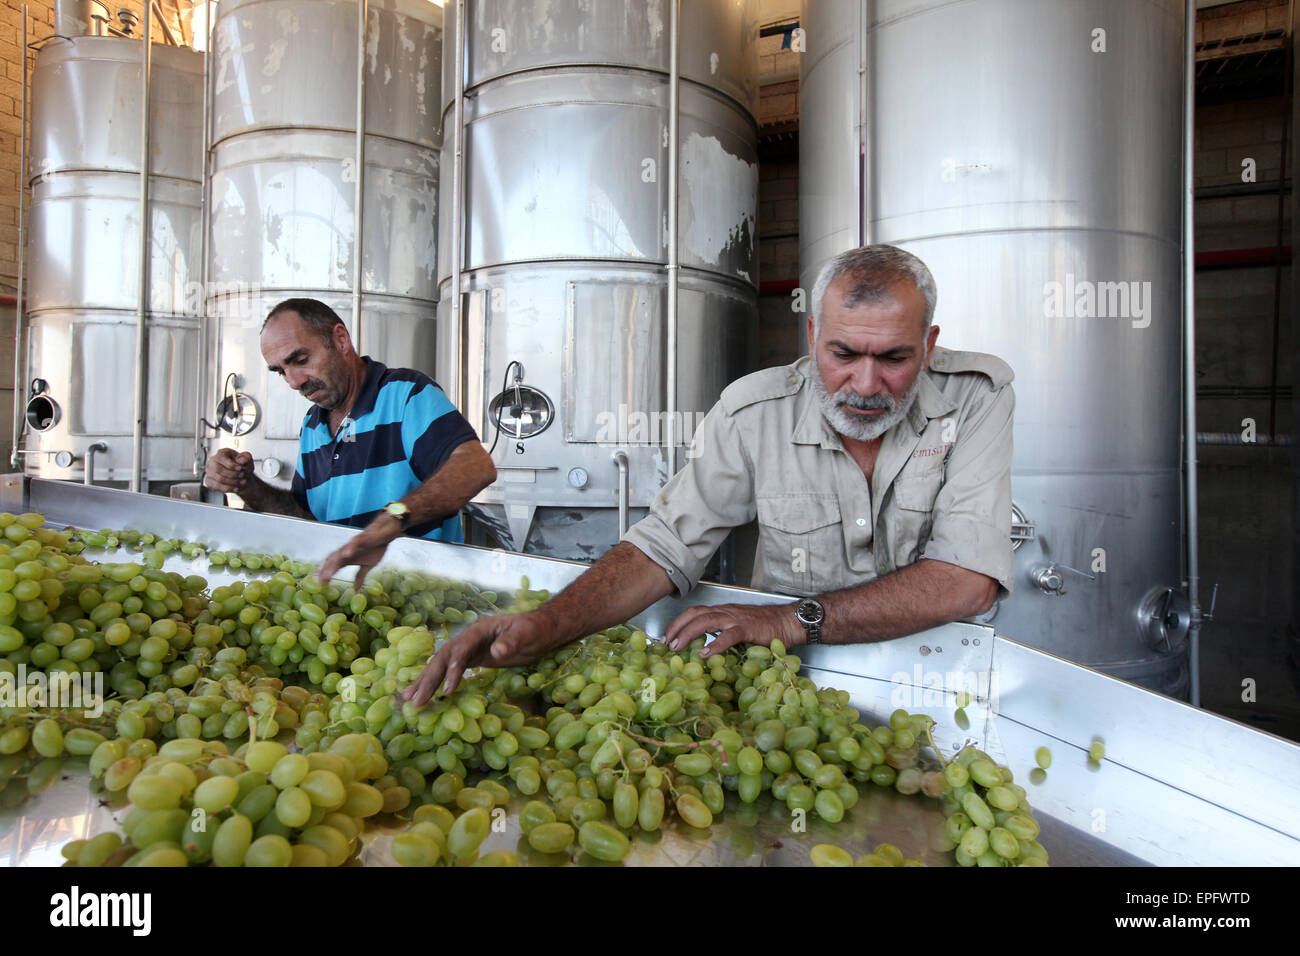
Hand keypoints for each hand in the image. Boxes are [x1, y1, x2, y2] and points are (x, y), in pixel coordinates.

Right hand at [203, 448, 254, 494]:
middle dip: (233, 474)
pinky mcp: (209, 481)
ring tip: (242, 482)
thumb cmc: (243, 467)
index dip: (232, 465)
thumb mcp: (248, 460)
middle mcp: (213, 461)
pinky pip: (217, 487)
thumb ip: (246, 458)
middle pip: (219, 469)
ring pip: (219, 479)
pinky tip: (236, 488)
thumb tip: (242, 460)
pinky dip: (228, 488)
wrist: (242, 477)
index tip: (240, 468)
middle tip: (242, 475)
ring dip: (233, 482)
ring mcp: (210, 472)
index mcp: (222, 453)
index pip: (222, 458)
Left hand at [318, 518, 399, 587]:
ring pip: (340, 553)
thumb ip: (360, 576)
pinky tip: (347, 554)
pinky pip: (353, 543)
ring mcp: (352, 545)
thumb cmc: (374, 548)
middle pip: (333, 561)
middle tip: (322, 581)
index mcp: (347, 558)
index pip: (334, 567)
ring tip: (329, 573)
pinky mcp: (361, 538)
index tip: (322, 585)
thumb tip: (355, 589)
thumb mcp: (368, 566)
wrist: (384, 533)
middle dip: (326, 571)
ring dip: (334, 563)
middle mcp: (346, 551)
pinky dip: (349, 548)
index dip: (327, 575)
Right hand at [400, 611, 557, 704]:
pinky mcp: (471, 658)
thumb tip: (497, 651)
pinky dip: (437, 682)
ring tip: (409, 700)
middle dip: (429, 679)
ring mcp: (467, 648)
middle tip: (415, 701)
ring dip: (425, 682)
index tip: (448, 691)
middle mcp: (467, 638)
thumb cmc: (534, 630)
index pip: (461, 650)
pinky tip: (426, 694)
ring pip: (441, 665)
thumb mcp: (526, 634)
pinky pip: (449, 671)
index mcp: (478, 629)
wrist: (539, 629)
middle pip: (443, 658)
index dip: (453, 670)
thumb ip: (512, 641)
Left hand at [663, 601, 801, 658]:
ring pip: (706, 621)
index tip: (666, 635)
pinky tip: (706, 653)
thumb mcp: (739, 627)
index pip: (695, 612)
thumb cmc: (766, 627)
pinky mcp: (748, 628)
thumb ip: (723, 632)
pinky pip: (729, 635)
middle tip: (666, 642)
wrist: (788, 621)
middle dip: (677, 627)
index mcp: (723, 611)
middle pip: (695, 614)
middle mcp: (726, 612)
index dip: (678, 622)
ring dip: (688, 633)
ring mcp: (736, 619)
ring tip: (677, 646)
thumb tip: (706, 648)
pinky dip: (715, 644)